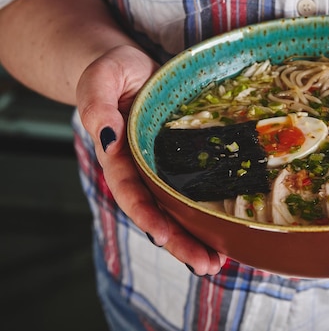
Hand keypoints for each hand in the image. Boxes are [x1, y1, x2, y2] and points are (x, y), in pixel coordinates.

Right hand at [76, 45, 225, 275]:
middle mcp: (141, 167)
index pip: (129, 191)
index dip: (146, 215)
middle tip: (208, 265)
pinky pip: (196, 186)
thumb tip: (107, 142)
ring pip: (178, 207)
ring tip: (221, 260)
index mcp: (117, 155)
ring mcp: (163, 165)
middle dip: (180, 241)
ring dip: (197, 235)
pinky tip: (229, 226)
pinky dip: (209, 209)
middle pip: (158, 211)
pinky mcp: (184, 157)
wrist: (130, 65)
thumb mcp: (99, 80)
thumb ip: (96, 108)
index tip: (163, 237)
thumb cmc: (111, 69)